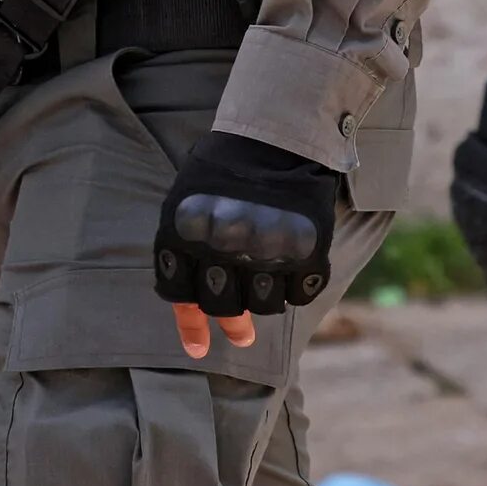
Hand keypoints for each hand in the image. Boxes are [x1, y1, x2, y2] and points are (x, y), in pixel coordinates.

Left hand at [155, 131, 341, 358]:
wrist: (275, 137)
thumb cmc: (221, 172)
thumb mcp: (185, 204)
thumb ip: (183, 253)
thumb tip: (190, 310)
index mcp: (184, 233)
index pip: (180, 296)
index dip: (190, 325)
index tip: (198, 349)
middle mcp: (222, 246)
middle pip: (222, 307)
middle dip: (231, 322)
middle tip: (241, 334)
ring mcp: (266, 251)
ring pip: (264, 305)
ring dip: (264, 299)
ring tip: (267, 280)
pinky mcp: (306, 252)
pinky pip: (299, 294)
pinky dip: (297, 287)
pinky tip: (294, 265)